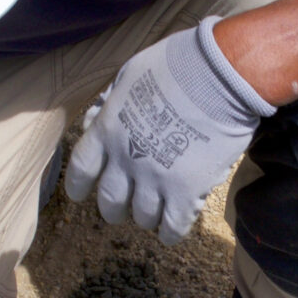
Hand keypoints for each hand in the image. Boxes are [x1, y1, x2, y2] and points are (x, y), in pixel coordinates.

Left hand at [65, 17, 274, 243]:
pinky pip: (173, 226)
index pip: (81, 168)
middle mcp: (125, 159)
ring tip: (153, 214)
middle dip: (113, 209)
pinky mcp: (186, 192)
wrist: (220, 75)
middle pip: (110, 200)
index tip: (78, 195)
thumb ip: (115, 99)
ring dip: (145, 217)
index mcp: (107, 129)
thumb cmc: (177, 64)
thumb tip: (103, 111)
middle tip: (120, 210)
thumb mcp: (131, 73)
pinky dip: (170, 233)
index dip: (77, 186)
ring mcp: (155, 178)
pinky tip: (171, 232)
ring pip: (141, 216)